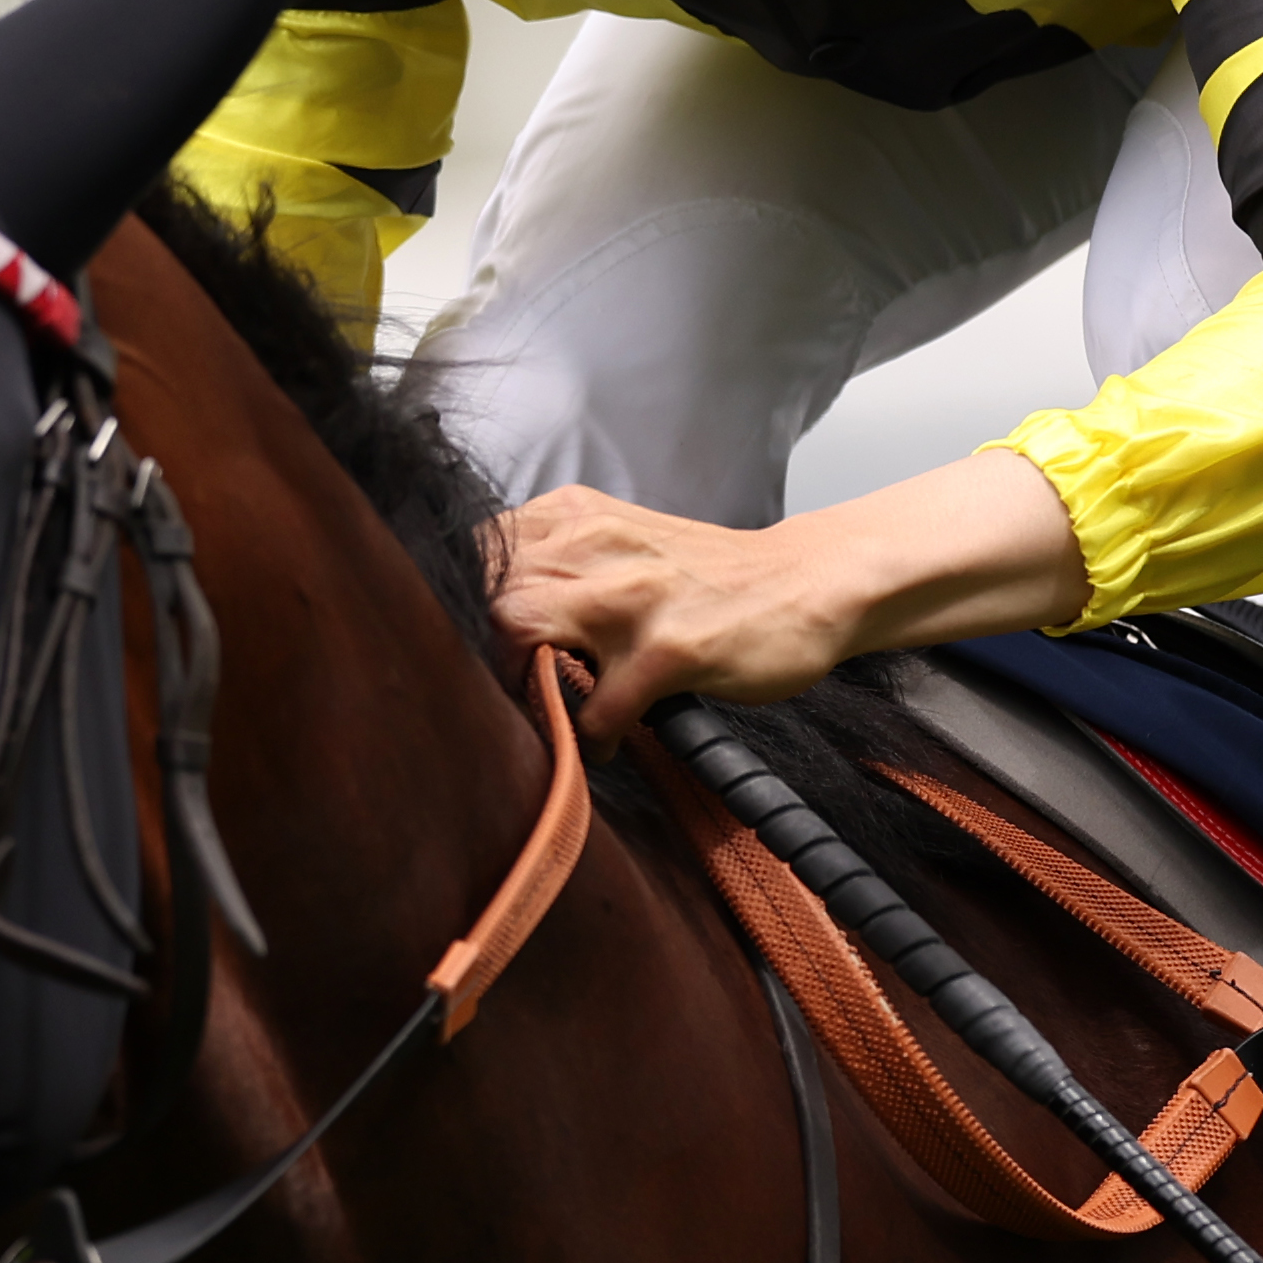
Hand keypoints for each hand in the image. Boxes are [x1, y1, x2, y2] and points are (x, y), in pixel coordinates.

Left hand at [488, 449, 1089, 743]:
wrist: (807, 584)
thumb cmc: (708, 578)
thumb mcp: (622, 544)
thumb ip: (556, 565)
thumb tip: (484, 617)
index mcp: (575, 518)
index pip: (474, 554)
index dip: (454, 608)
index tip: (463, 653)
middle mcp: (594, 547)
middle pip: (486, 596)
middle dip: (479, 657)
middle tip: (500, 701)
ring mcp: (632, 597)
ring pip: (522, 634)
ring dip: (520, 691)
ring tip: (542, 721)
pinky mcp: (670, 649)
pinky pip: (600, 707)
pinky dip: (595, 738)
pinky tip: (610, 744)